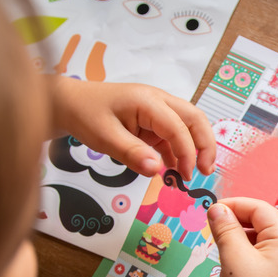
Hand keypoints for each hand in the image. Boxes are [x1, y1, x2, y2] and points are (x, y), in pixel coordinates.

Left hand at [50, 76, 215, 179]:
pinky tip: (174, 170)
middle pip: (195, 119)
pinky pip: (173, 135)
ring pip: (188, 126)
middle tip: (206, 171)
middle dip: (205, 145)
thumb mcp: (105, 137)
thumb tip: (156, 170)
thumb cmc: (86, 114)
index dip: (187, 152)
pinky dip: (178, 152)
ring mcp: (157, 111)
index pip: (178, 127)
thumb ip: (132, 153)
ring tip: (194, 174)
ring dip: (195, 148)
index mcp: (148, 101)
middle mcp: (158, 101)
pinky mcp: (153, 122)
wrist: (70, 103)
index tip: (186, 175)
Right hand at [207, 197, 277, 276]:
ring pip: (263, 234)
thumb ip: (225, 228)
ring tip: (222, 243)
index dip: (234, 205)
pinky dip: (248, 247)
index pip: (260, 208)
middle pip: (264, 219)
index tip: (210, 210)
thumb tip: (216, 208)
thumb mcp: (234, 257)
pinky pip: (266, 249)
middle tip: (213, 228)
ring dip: (241, 233)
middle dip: (237, 219)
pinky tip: (234, 256)